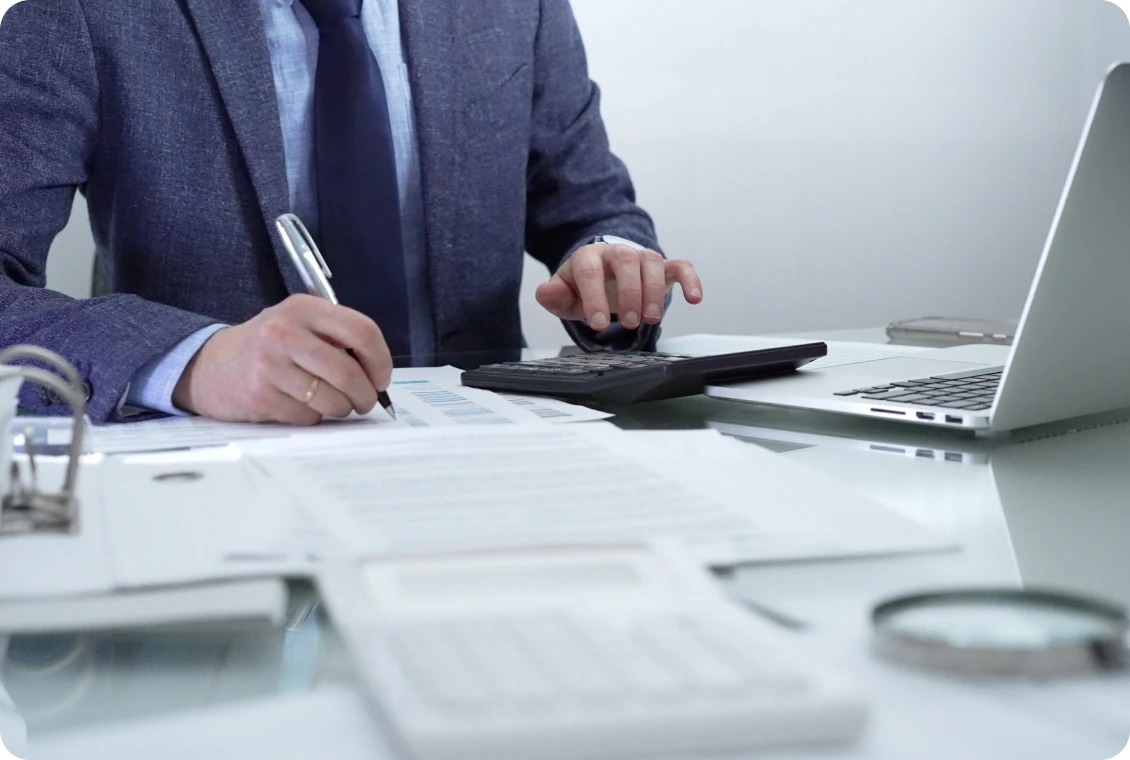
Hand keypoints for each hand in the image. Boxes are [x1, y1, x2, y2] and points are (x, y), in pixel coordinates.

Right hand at [172, 294, 392, 424]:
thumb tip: (378, 372)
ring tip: (332, 403)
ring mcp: (269, 364)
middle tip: (365, 401)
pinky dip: (313, 417)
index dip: (381, 360)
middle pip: (348, 372)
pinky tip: (298, 405)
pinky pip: (308, 416)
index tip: (382, 378)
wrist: (210, 366)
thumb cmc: (268, 348)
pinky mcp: (259, 395)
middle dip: (365, 394)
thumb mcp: (299, 325)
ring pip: (331, 399)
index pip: (362, 331)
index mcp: (303, 308)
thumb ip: (337, 338)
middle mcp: (284, 332)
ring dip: (341, 409)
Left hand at [535, 243, 702, 330]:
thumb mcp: (565, 294)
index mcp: (589, 256)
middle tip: (628, 322)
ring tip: (650, 319)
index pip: (590, 270)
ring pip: (652, 263)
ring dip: (654, 291)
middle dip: (629, 292)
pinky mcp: (664, 266)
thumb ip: (554, 295)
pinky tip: (695, 298)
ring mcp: (642, 257)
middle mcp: (617, 252)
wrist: (606, 274)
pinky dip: (691, 280)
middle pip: (626, 261)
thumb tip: (544, 292)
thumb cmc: (585, 286)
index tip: (598, 324)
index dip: (594, 296)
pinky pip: (681, 266)